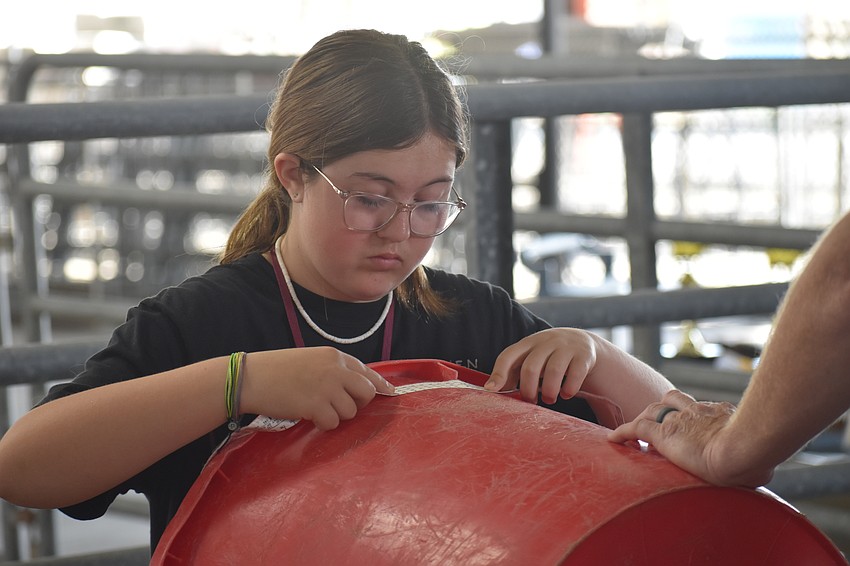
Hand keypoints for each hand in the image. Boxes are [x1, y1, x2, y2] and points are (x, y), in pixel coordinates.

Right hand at [240, 346, 393, 430]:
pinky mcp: (316, 405)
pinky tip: (308, 416)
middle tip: (339, 406)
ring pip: (350, 411)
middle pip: (366, 392)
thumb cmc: (276, 370)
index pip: (367, 371)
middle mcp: (335, 369)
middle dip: (358, 404)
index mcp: (334, 356)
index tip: (390, 393)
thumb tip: (353, 387)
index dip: (380, 385)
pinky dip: (323, 425)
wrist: (251, 378)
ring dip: (336, 416)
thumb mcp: (310, 361)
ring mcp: (327, 387)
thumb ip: (332, 370)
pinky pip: (333, 423)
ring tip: (315, 409)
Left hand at [485, 328, 596, 403]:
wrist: (582, 343)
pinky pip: (575, 375)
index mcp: (528, 343)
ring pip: (554, 371)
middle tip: (531, 401)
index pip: (508, 356)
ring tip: (549, 400)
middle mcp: (546, 341)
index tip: (491, 390)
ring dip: (549, 392)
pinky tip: (566, 394)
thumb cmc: (548, 356)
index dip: (498, 373)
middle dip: (528, 390)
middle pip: (531, 367)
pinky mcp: (584, 355)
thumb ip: (514, 372)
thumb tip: (492, 389)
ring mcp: (566, 346)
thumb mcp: (531, 358)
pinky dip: (569, 389)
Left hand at [607, 390, 768, 486]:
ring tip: (634, 431)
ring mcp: (679, 420)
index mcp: (720, 415)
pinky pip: (636, 428)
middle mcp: (697, 412)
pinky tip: (613, 439)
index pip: (701, 408)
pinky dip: (623, 432)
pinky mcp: (663, 433)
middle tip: (655, 423)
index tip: (688, 426)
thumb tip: (763, 472)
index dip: (690, 414)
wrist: (743, 448)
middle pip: (673, 401)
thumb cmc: (758, 456)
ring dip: (644, 418)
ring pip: (653, 410)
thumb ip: (756, 462)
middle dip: (662, 410)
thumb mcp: (760, 457)